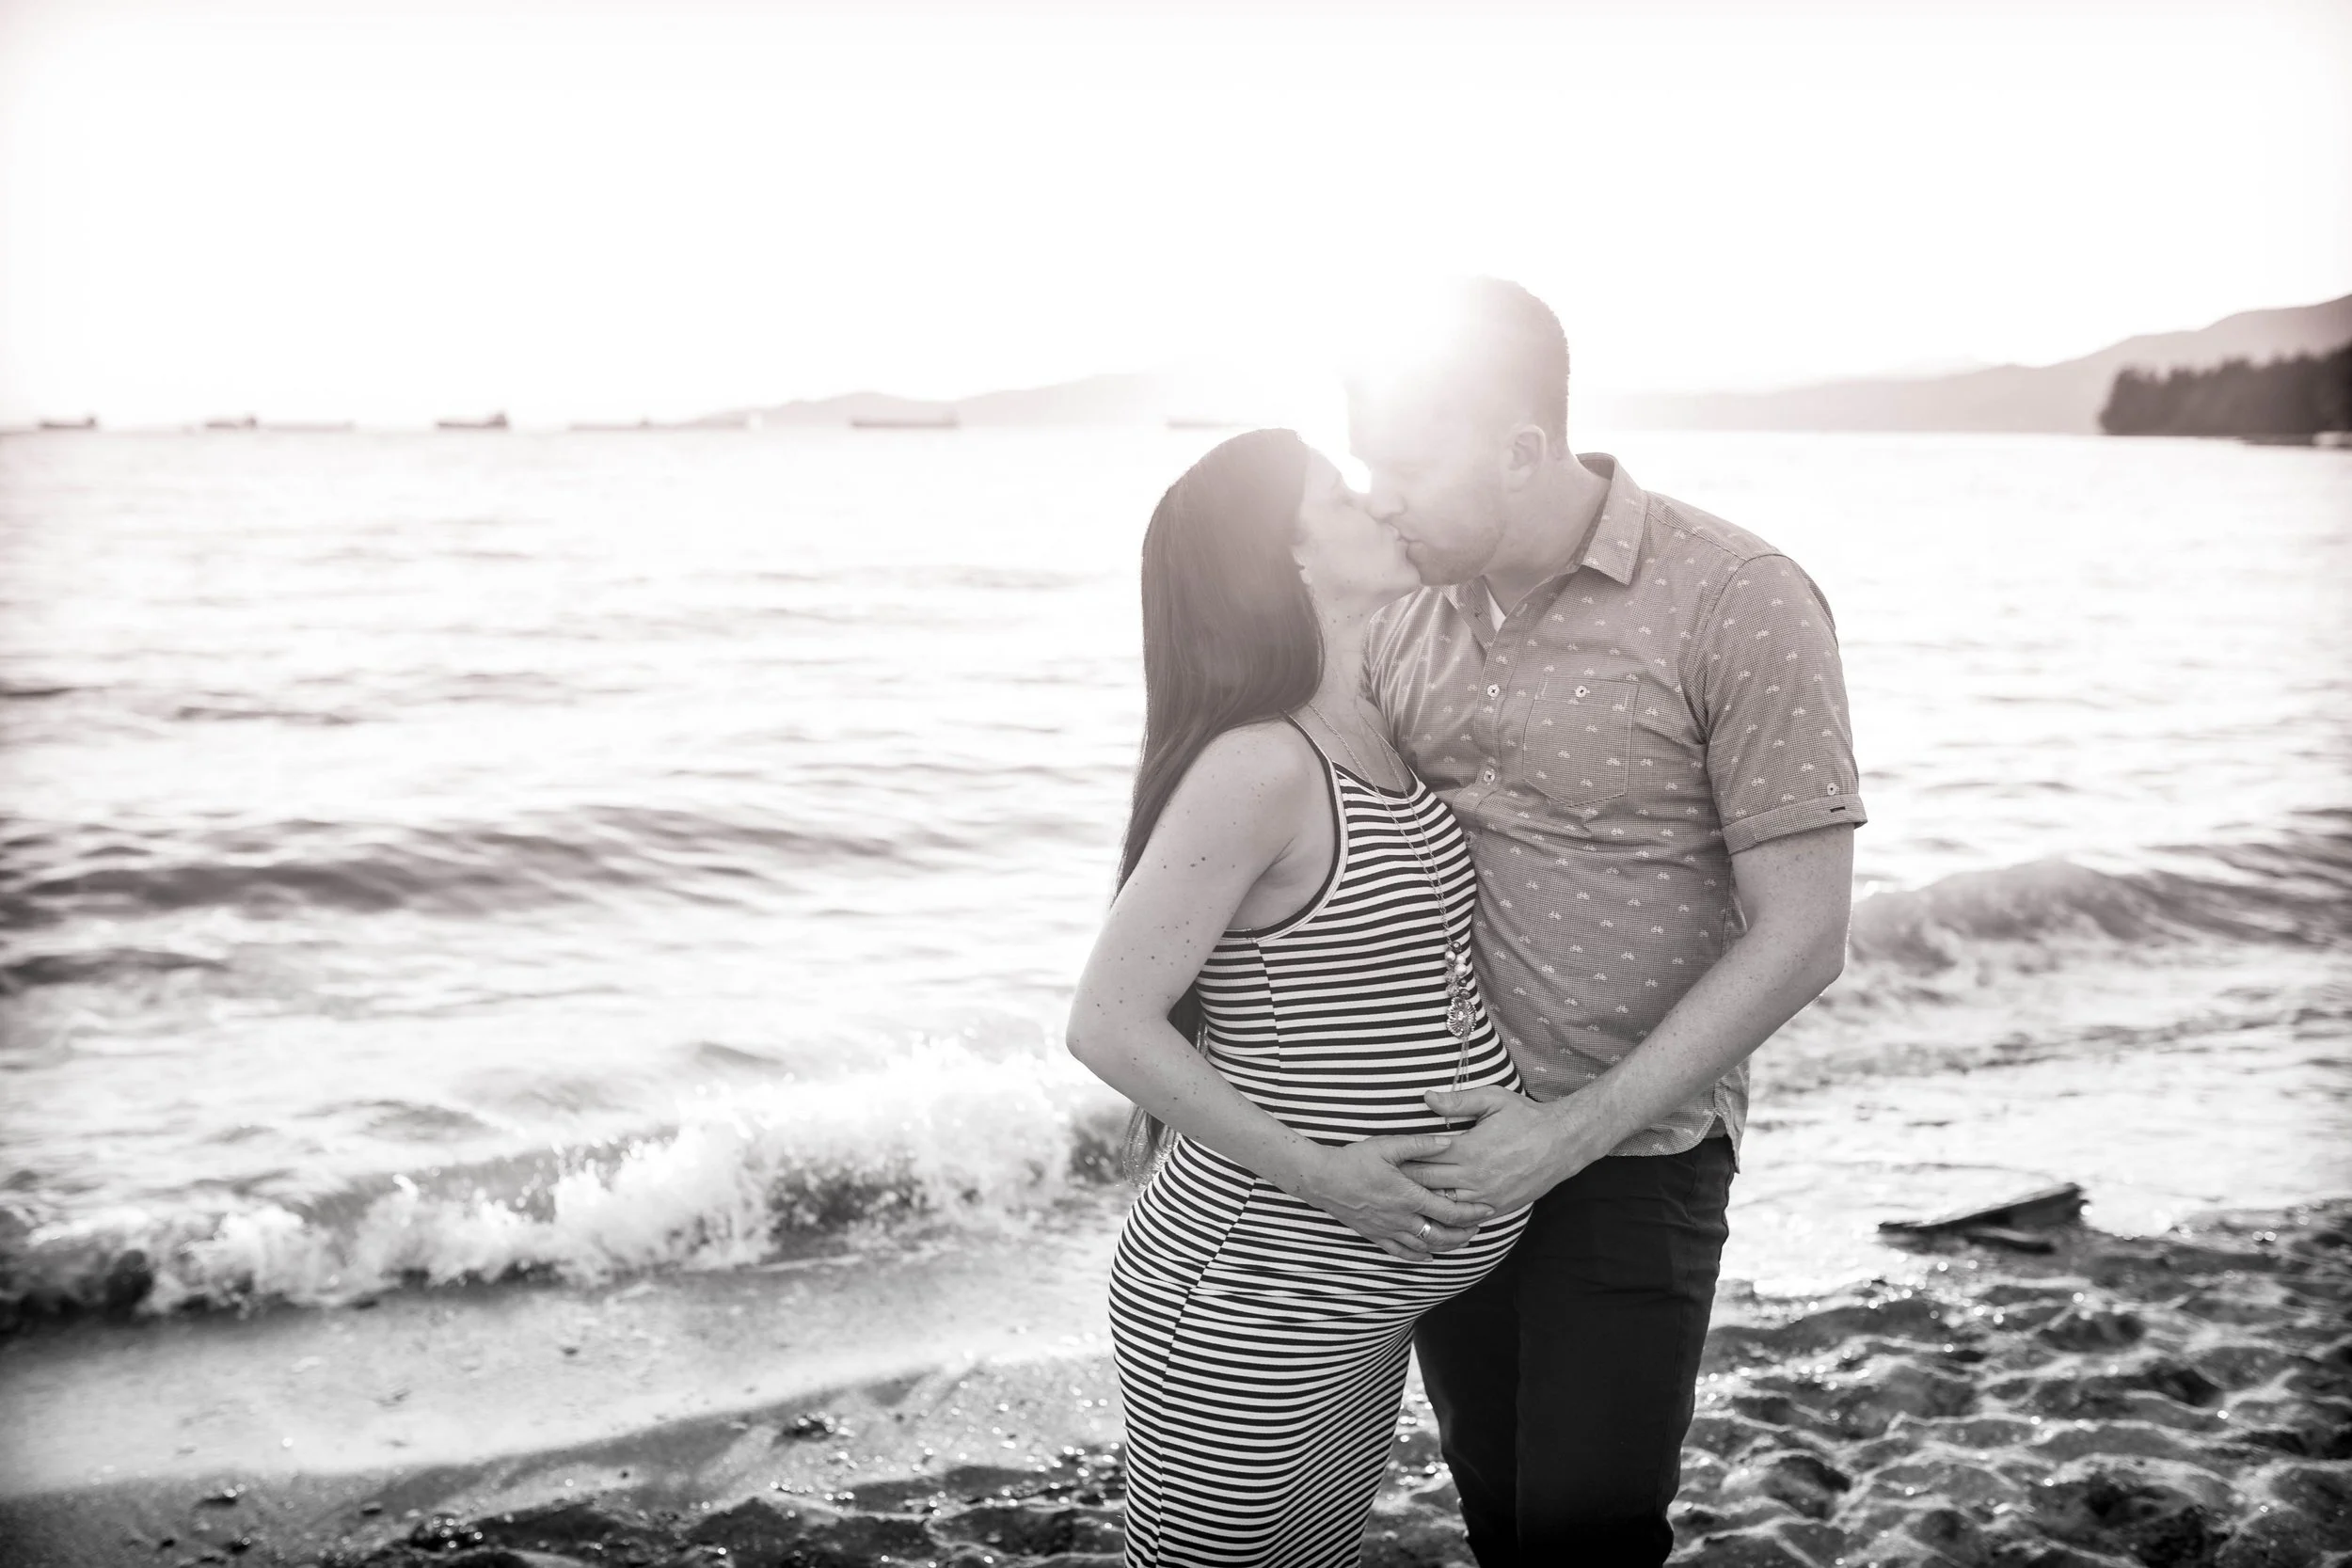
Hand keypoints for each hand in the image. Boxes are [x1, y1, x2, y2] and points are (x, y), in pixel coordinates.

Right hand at [1293, 1134, 1495, 1260]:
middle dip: (1464, 1233)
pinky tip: (1428, 1256)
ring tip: (1460, 1240)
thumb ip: (1420, 1145)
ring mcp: (1388, 1230)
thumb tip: (1448, 1141)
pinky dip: (1418, 1257)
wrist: (1322, 1179)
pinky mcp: (1375, 1235)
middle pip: (1442, 1234)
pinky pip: (1401, 1253)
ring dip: (1446, 1246)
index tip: (1488, 1210)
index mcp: (1408, 1196)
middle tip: (1478, 1228)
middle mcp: (1401, 1218)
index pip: (1449, 1211)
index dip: (1472, 1213)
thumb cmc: (1354, 1160)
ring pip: (1425, 1246)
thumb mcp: (1387, 1146)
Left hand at [1399, 1086, 1599, 1213]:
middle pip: (1427, 1184)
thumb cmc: (1526, 1117)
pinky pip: (1465, 1217)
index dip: (1403, 1158)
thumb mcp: (1493, 1100)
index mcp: (1468, 1149)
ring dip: (1424, 1200)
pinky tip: (1434, 1211)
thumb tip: (1426, 1098)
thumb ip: (1458, 1101)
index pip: (1423, 1157)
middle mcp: (1474, 1177)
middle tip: (1386, 1179)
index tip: (1386, 1158)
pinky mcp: (1497, 1208)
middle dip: (1406, 1181)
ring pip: (1443, 1205)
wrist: (1562, 1143)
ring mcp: (1485, 1196)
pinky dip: (1448, 1214)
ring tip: (1403, 1196)